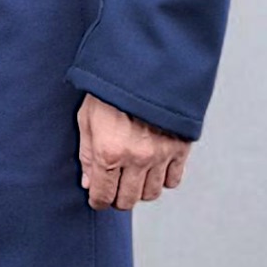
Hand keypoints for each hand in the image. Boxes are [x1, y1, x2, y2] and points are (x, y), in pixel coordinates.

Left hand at [77, 92, 189, 209]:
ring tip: (133, 177)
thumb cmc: (111, 88)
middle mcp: (136, 158)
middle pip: (127, 200)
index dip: (98, 201)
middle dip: (117, 198)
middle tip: (114, 188)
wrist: (146, 64)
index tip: (98, 198)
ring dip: (140, 190)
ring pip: (151, 194)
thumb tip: (89, 183)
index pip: (103, 196)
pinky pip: (173, 180)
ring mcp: (161, 154)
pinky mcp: (180, 148)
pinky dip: (163, 179)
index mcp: (109, 152)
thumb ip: (87, 154)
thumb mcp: (87, 118)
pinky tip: (154, 168)